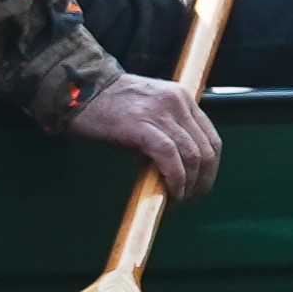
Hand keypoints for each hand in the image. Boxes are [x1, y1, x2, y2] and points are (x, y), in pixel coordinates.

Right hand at [69, 72, 222, 199]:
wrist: (81, 91)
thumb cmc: (110, 109)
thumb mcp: (148, 117)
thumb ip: (167, 136)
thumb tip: (177, 172)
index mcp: (183, 98)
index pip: (211, 138)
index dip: (211, 168)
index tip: (201, 186)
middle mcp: (178, 102)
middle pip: (206, 149)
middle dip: (203, 180)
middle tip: (190, 199)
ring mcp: (161, 112)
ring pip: (191, 154)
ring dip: (189, 184)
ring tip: (178, 200)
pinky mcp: (141, 125)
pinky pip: (169, 155)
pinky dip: (175, 178)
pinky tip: (170, 194)